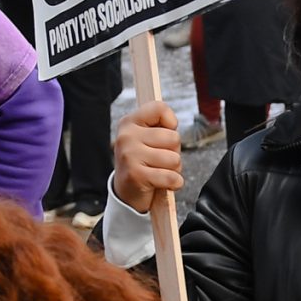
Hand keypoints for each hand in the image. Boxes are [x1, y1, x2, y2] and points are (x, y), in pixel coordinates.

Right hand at [111, 99, 184, 214]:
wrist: (126, 193)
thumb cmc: (144, 162)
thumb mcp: (148, 139)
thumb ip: (161, 127)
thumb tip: (173, 125)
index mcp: (129, 122)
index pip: (159, 108)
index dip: (171, 123)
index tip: (164, 136)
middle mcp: (126, 136)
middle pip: (173, 138)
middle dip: (174, 152)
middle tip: (160, 161)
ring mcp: (129, 155)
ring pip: (174, 159)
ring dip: (174, 169)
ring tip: (159, 171)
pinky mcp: (135, 175)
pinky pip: (171, 177)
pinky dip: (174, 183)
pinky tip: (163, 184)